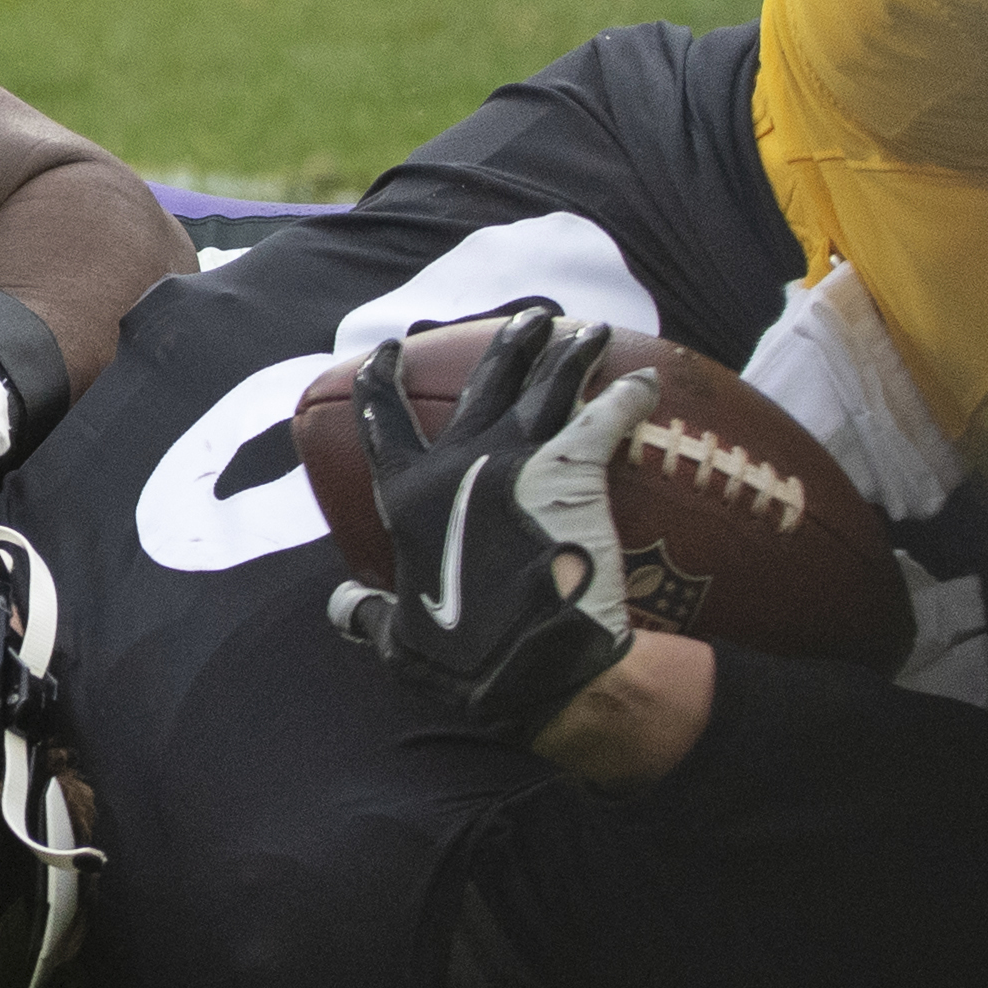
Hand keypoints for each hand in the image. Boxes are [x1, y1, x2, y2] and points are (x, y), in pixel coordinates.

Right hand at [324, 309, 657, 740]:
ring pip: (545, 386)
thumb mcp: (397, 642)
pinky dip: (627, 397)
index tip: (386, 351)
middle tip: (529, 319)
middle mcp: (455, 466)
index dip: (380, 381)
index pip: (382, 422)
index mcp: (407, 499)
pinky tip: (646, 382)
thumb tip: (341, 606)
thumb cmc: (467, 664)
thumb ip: (367, 616)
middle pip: (483, 383)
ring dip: (568, 351)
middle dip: (508, 343)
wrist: (537, 668)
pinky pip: (605, 417)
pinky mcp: (574, 471)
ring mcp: (516, 461)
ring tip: (590, 331)